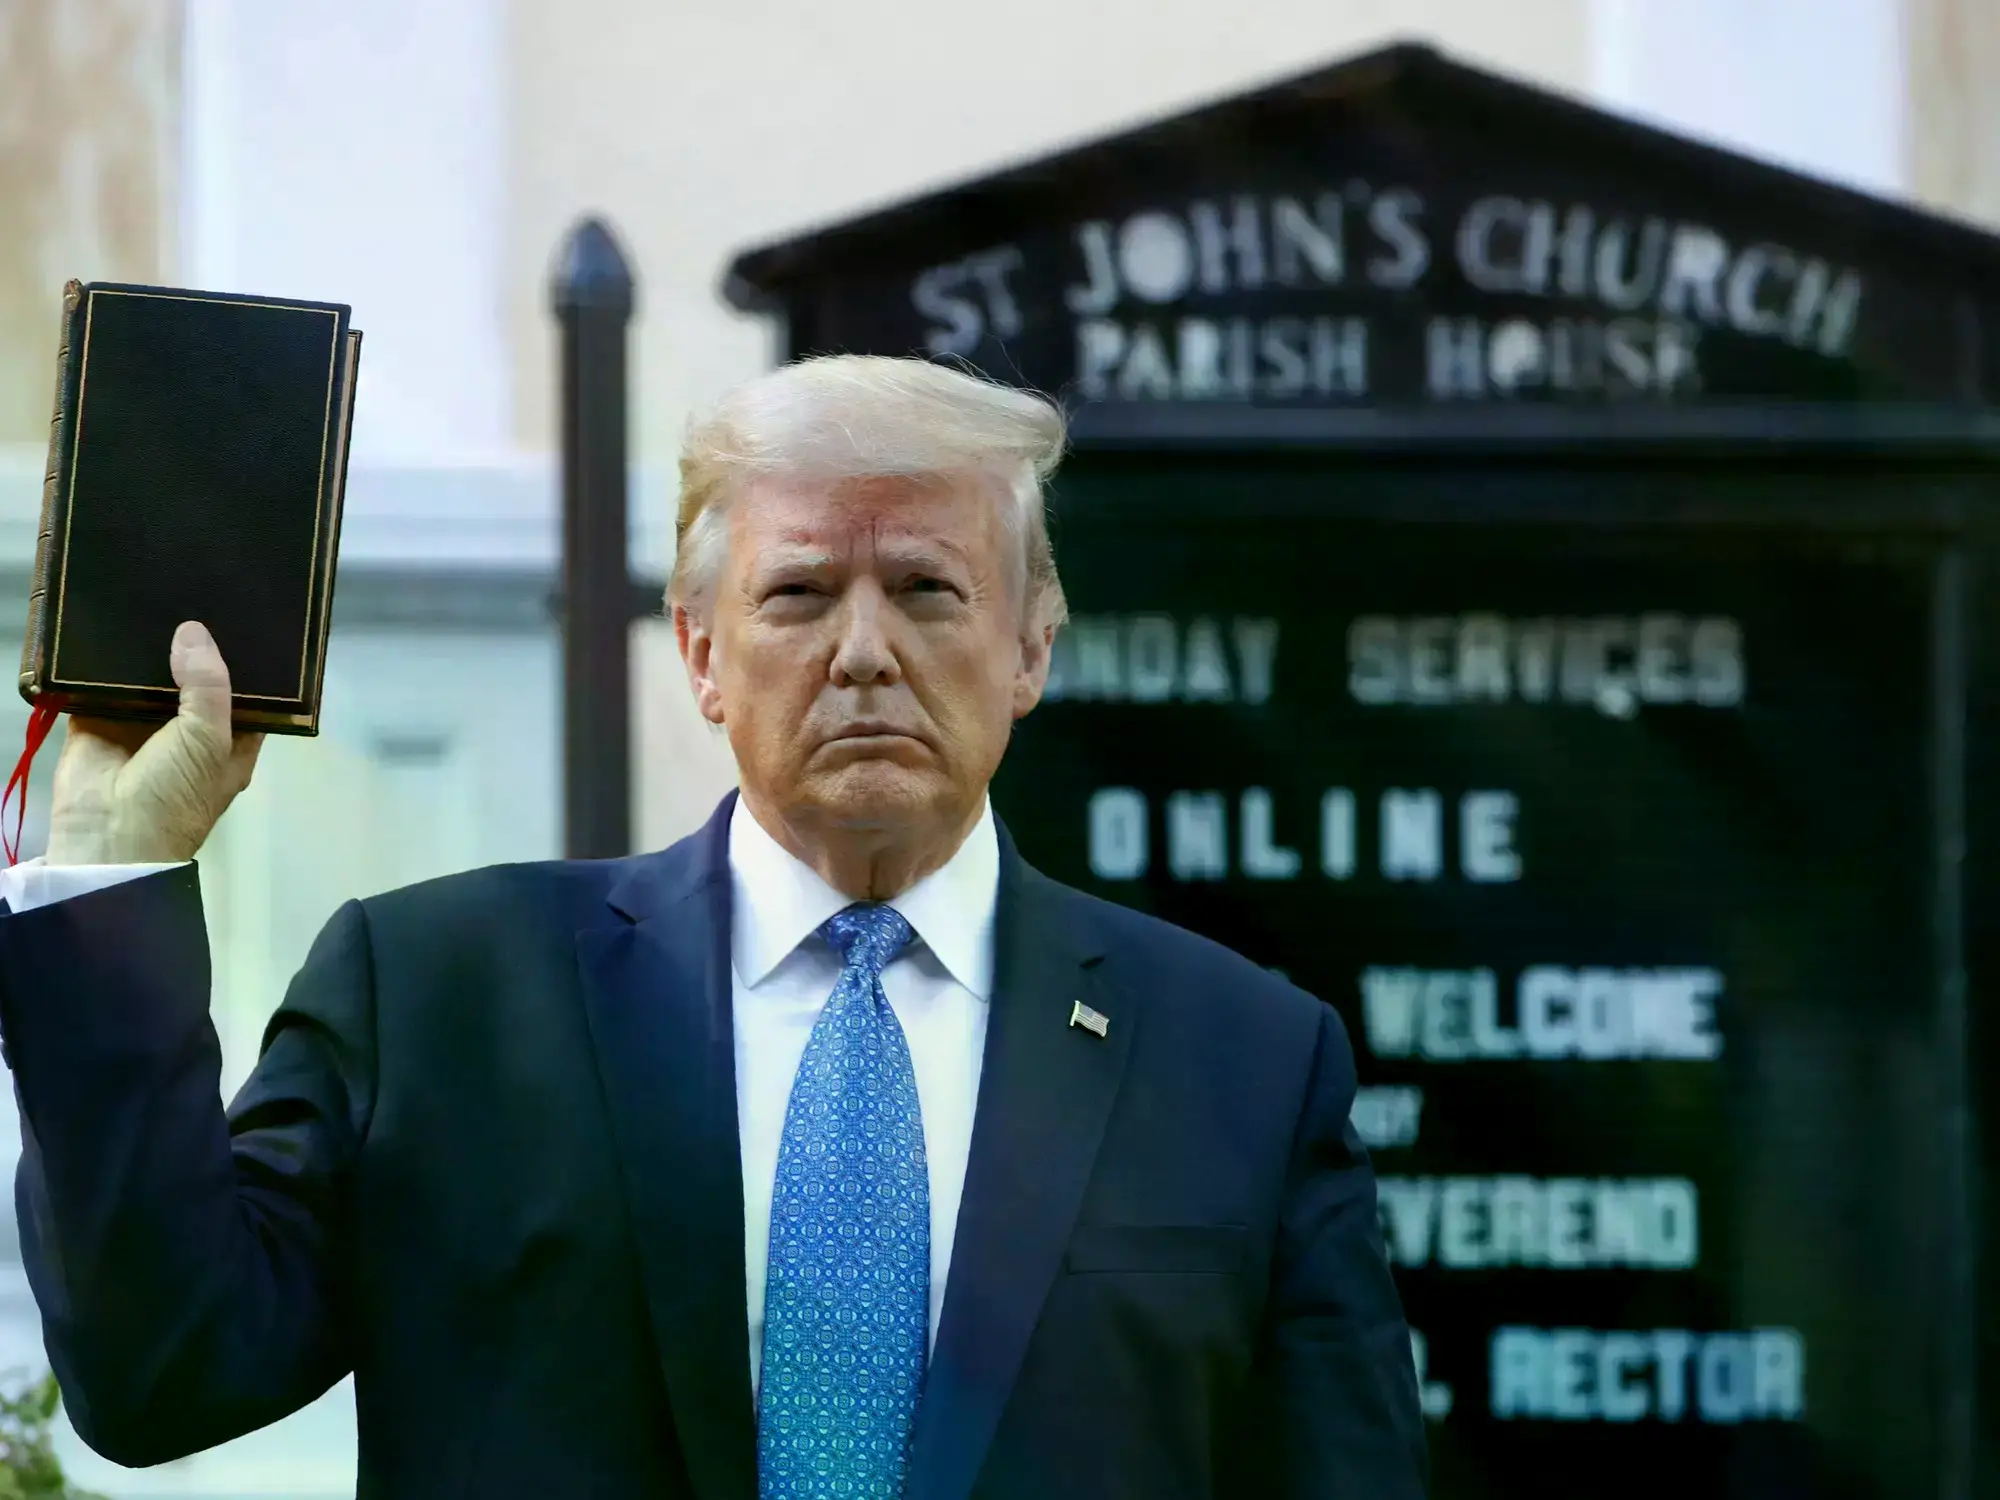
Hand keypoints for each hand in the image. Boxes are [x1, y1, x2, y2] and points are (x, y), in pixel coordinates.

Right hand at [43, 621, 263, 864]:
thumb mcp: (210, 738)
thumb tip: (194, 631)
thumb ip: (208, 684)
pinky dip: (105, 660)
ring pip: (149, 675)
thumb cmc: (178, 793)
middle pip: (194, 677)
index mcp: (230, 739)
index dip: (245, 661)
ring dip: (149, 649)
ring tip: (155, 597)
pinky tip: (112, 622)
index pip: (245, 691)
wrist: (108, 836)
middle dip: (193, 647)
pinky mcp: (99, 718)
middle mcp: (189, 729)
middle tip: (196, 593)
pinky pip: (103, 682)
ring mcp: (143, 723)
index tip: (246, 618)